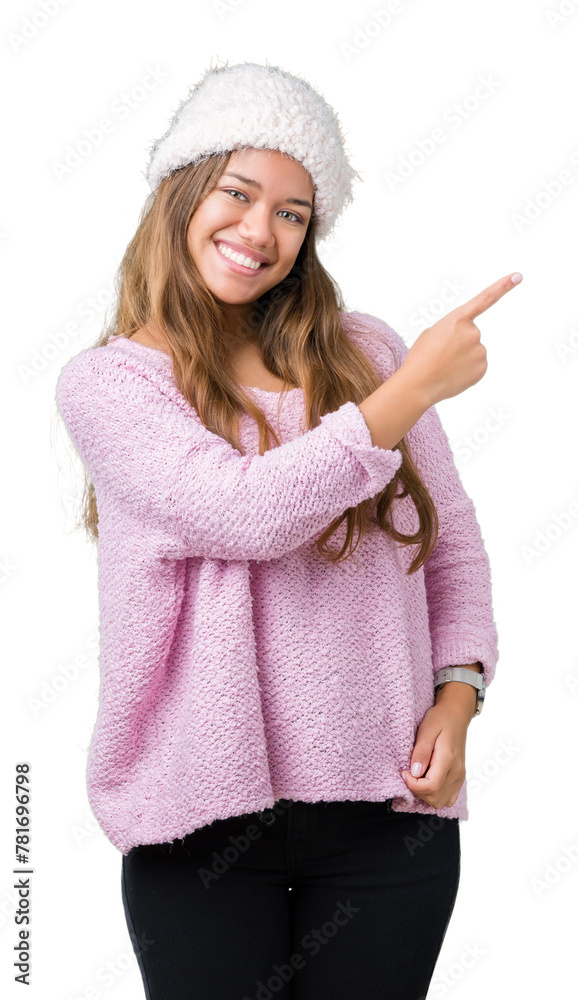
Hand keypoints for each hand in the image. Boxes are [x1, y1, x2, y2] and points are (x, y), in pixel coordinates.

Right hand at [401, 271, 523, 406]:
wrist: (418, 384)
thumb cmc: (421, 358)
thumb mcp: (432, 333)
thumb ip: (452, 330)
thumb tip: (466, 343)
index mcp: (458, 319)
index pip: (485, 299)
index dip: (503, 287)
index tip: (517, 276)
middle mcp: (473, 332)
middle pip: (470, 334)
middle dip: (459, 343)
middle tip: (441, 354)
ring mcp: (480, 350)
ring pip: (474, 351)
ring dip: (462, 357)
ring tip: (445, 365)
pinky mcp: (483, 367)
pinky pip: (476, 365)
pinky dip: (466, 370)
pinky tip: (453, 374)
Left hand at [401, 701, 471, 808]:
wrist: (456, 716)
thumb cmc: (440, 719)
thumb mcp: (426, 729)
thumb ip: (421, 751)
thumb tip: (415, 772)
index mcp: (448, 760)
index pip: (430, 786)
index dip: (413, 785)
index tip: (404, 772)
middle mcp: (457, 772)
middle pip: (435, 798)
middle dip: (417, 790)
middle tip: (409, 772)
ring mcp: (459, 777)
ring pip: (440, 802)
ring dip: (425, 794)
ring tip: (418, 776)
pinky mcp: (459, 779)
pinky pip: (448, 799)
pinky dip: (435, 795)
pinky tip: (427, 781)